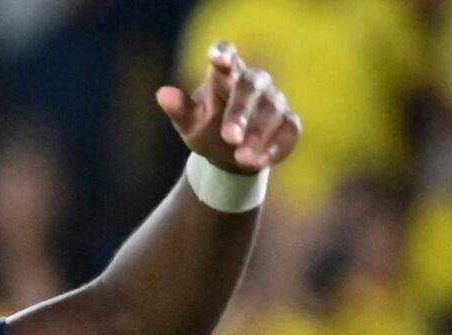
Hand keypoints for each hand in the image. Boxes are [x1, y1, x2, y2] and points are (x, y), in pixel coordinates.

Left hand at [158, 43, 301, 172]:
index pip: (227, 54)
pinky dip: (275, 147)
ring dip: (257, 135)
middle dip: (240, 111)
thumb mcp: (189, 123)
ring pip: (272, 110)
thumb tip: (162, 95)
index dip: (224, 54)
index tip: (217, 59)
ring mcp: (275, 101)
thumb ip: (179, 109)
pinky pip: (288, 131)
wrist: (230, 156)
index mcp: (226, 74)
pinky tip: (259, 162)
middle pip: (250, 86)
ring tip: (241, 159)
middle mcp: (254, 82)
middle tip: (229, 137)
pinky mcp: (289, 123)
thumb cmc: (208, 130)